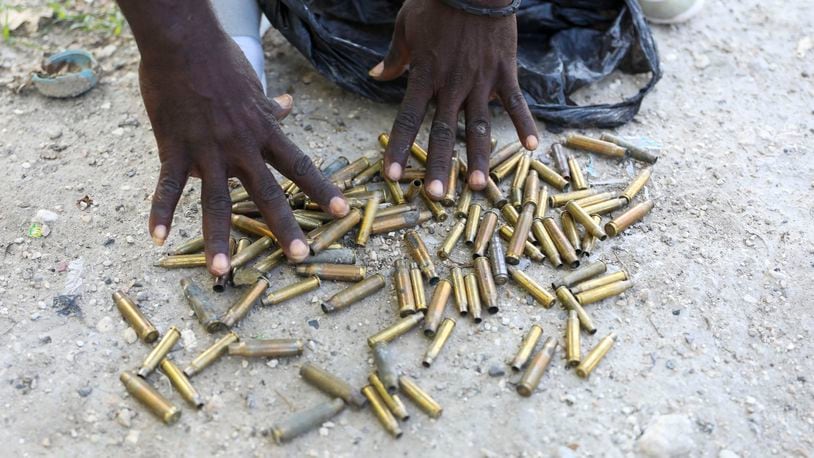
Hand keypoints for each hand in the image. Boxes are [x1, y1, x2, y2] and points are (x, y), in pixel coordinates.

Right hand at [140, 34, 348, 274]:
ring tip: (221, 271)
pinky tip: (158, 238)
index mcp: (263, 133)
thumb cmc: (219, 61)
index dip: (323, 190)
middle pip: (268, 193)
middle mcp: (241, 147)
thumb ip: (270, 106)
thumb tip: (289, 105)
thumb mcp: (253, 85)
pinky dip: (161, 211)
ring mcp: (208, 151)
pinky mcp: (174, 149)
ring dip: (217, 237)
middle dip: (285, 226)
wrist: (183, 43)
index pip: (300, 166)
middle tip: (300, 256)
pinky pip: (169, 186)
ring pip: (216, 201)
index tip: (343, 212)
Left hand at [370, 0, 537, 196]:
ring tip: (480, 188)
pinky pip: (516, 102)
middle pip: (444, 133)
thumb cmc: (436, 1)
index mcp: (425, 75)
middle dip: (440, 167)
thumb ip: (394, 56)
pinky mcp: (505, 71)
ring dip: (480, 158)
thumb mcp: (407, 25)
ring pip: (480, 127)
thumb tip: (374, 75)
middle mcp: (452, 85)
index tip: (393, 176)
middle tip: (437, 197)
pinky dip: (524, 123)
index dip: (400, 148)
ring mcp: (481, 80)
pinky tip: (532, 147)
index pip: (408, 119)